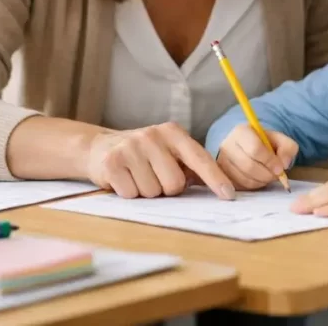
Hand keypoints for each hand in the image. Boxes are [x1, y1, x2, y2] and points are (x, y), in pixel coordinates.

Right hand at [86, 122, 235, 199]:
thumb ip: (189, 166)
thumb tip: (219, 188)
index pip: (199, 158)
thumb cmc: (143, 155)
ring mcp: (131, 148)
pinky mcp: (112, 163)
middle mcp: (153, 136)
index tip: (229, 195)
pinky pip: (131, 194)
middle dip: (166, 189)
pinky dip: (129, 193)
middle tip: (154, 177)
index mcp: (173, 133)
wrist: (98, 147)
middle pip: (175, 184)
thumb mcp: (167, 152)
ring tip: (137, 176)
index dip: (215, 178)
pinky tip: (123, 179)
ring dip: (146, 192)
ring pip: (153, 192)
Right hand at [215, 124, 298, 190]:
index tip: (280, 168)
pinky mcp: (222, 176)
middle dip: (267, 174)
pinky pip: (239, 187)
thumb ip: (288, 148)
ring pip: (243, 179)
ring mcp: (222, 162)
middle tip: (276, 175)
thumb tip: (284, 163)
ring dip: (261, 181)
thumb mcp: (280, 140)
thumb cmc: (264, 143)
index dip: (270, 161)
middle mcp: (227, 145)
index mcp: (241, 132)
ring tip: (268, 176)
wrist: (248, 147)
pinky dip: (253, 186)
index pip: (255, 149)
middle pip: (248, 166)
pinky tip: (258, 179)